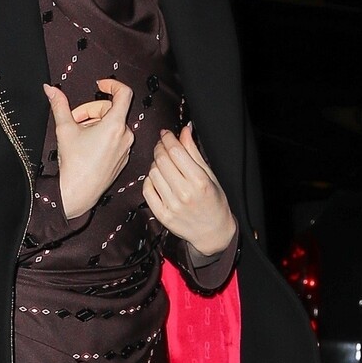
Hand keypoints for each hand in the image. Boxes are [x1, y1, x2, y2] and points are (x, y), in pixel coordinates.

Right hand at [44, 78, 133, 219]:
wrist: (77, 193)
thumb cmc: (74, 164)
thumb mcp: (64, 129)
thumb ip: (59, 105)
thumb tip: (50, 89)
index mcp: (115, 125)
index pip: (123, 94)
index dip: (111, 85)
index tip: (99, 85)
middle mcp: (125, 136)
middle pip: (111, 110)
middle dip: (91, 110)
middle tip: (74, 119)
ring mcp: (125, 148)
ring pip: (112, 125)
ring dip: (95, 124)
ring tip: (78, 134)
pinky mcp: (122, 158)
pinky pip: (114, 139)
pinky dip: (101, 136)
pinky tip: (86, 145)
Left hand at [143, 123, 237, 259]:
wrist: (212, 232)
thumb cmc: (214, 201)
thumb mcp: (209, 174)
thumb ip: (194, 152)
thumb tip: (184, 130)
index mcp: (199, 181)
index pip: (176, 152)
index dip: (168, 138)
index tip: (166, 134)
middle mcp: (184, 194)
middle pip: (162, 160)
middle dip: (160, 148)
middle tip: (162, 146)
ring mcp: (171, 206)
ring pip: (152, 173)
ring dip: (155, 164)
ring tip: (163, 164)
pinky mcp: (162, 215)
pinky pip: (147, 190)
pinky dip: (149, 180)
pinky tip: (157, 179)